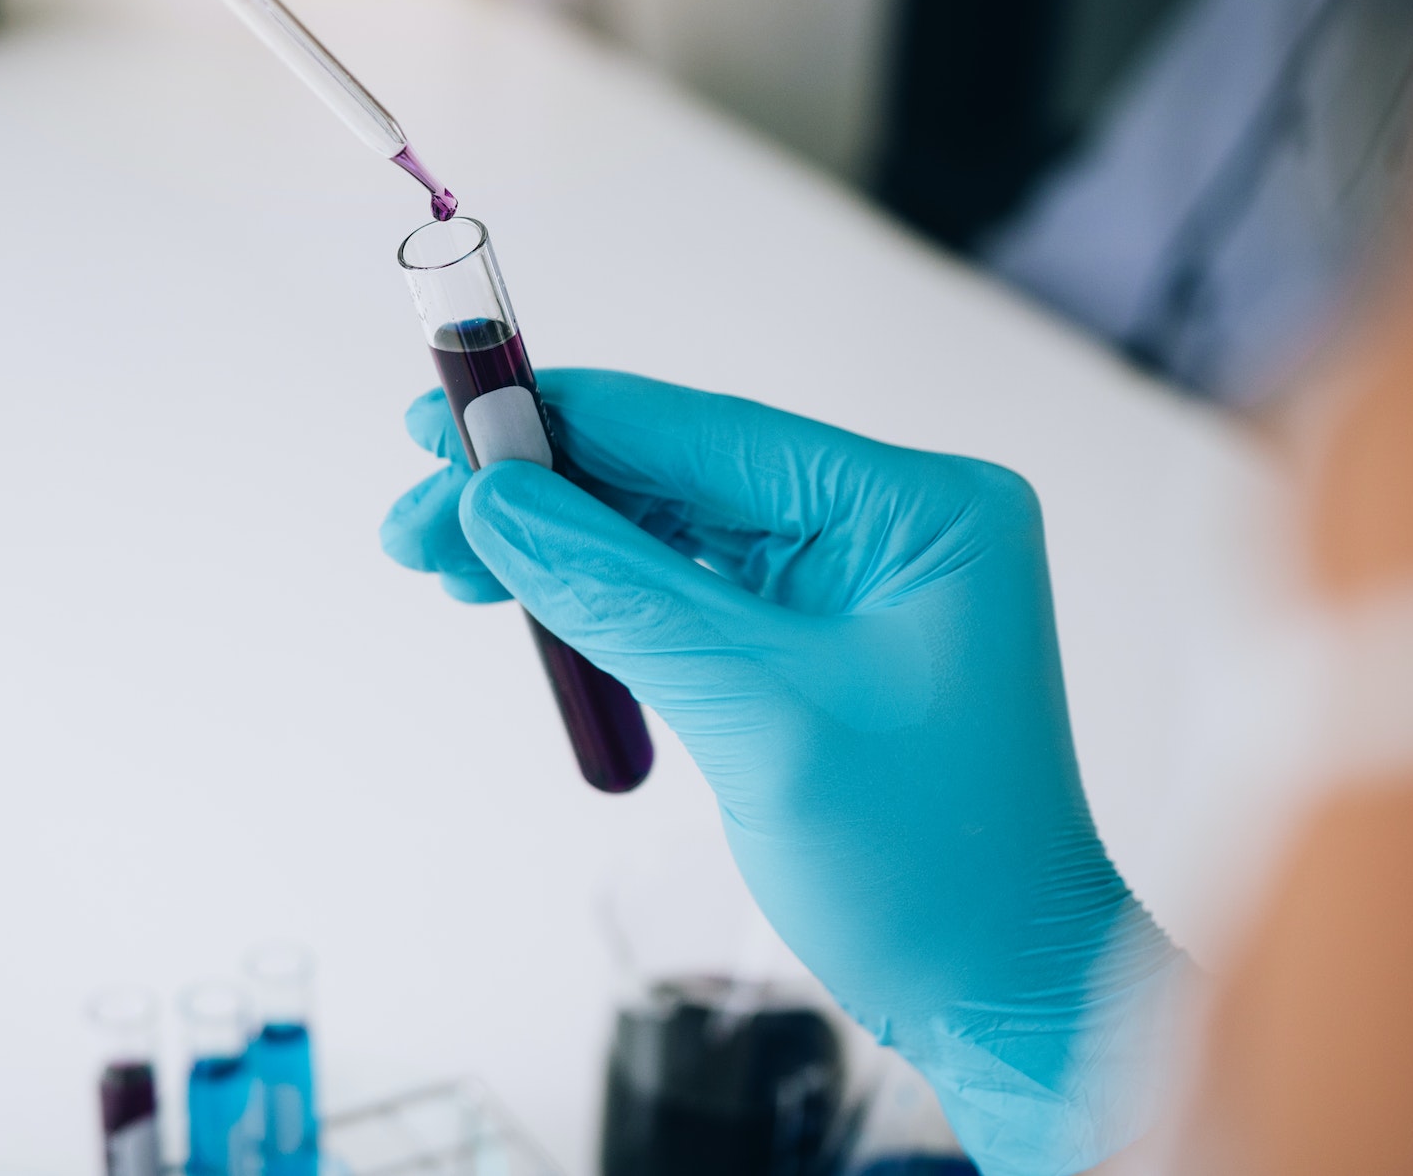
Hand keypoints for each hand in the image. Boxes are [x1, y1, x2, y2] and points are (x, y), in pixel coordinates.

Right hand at [383, 370, 1186, 1175]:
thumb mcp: (758, 716)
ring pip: (667, 528)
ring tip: (439, 556)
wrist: (997, 993)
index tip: (443, 419)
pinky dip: (599, 592)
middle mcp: (887, 522)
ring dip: (555, 541)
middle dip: (541, 490)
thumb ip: (619, 594)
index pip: (702, 433)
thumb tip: (493, 501)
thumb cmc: (929, 867)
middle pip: (674, 472)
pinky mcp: (815, 637)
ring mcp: (852, 579)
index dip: (560, 421)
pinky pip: (686, 586)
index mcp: (915, 508)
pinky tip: (521, 591)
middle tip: (416, 512)